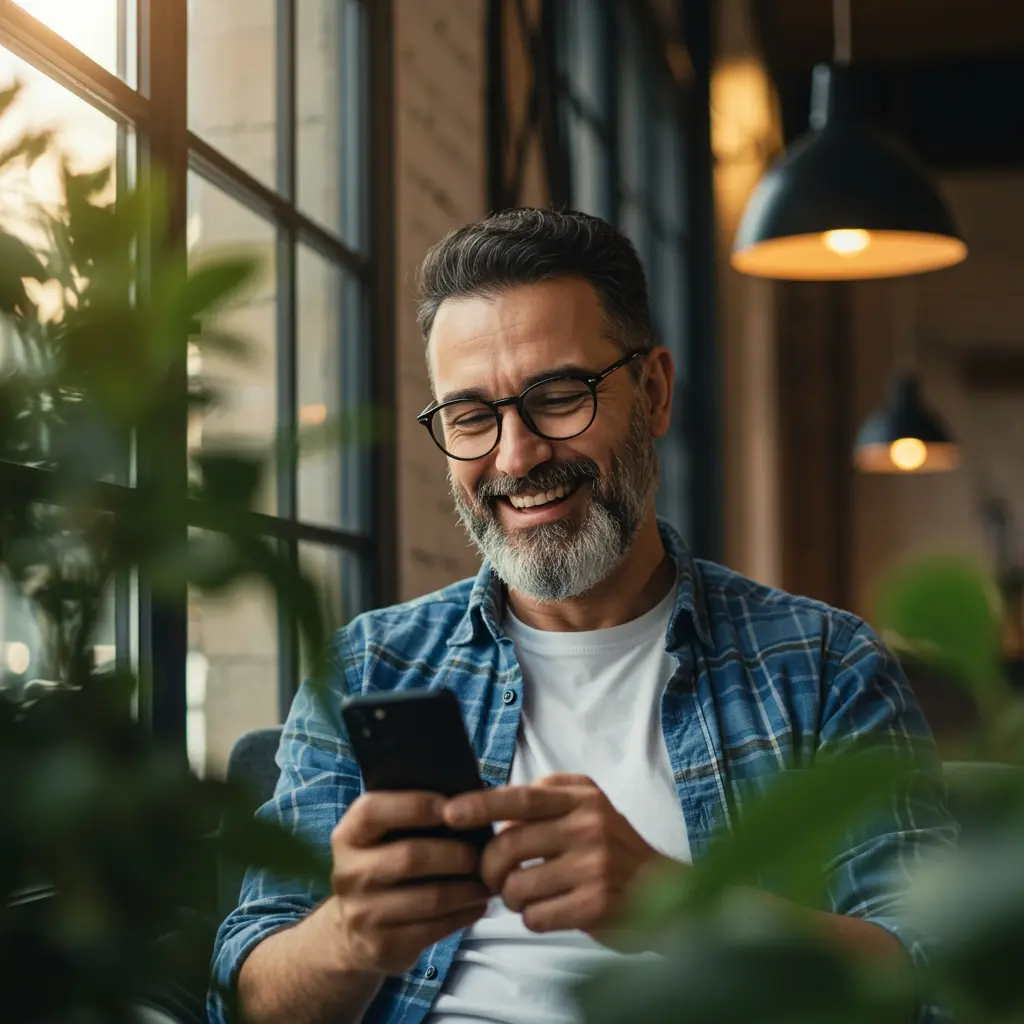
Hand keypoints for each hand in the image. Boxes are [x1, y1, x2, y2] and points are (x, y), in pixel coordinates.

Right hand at [328, 791, 490, 974]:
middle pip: (410, 857)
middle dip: (455, 853)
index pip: (373, 812)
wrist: (350, 934)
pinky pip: (434, 929)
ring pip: (430, 898)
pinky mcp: (382, 947)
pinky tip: (477, 905)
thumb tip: (464, 799)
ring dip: (467, 889)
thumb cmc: (382, 867)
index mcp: (348, 836)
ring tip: (488, 881)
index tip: (453, 807)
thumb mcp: (379, 838)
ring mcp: (362, 915)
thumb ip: (408, 815)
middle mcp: (348, 874)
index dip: (416, 805)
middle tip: (482, 853)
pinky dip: (463, 915)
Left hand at [443, 774, 667, 938]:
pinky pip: (536, 916)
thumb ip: (545, 799)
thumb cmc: (610, 847)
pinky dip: (533, 918)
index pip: (520, 798)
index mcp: (581, 797)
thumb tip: (491, 806)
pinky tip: (550, 910)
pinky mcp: (596, 904)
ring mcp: (594, 865)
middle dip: (488, 868)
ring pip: (517, 886)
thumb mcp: (587, 806)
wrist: (664, 890)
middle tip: (491, 877)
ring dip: (512, 897)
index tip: (450, 813)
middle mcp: (588, 826)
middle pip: (509, 846)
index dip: (481, 804)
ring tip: (529, 894)